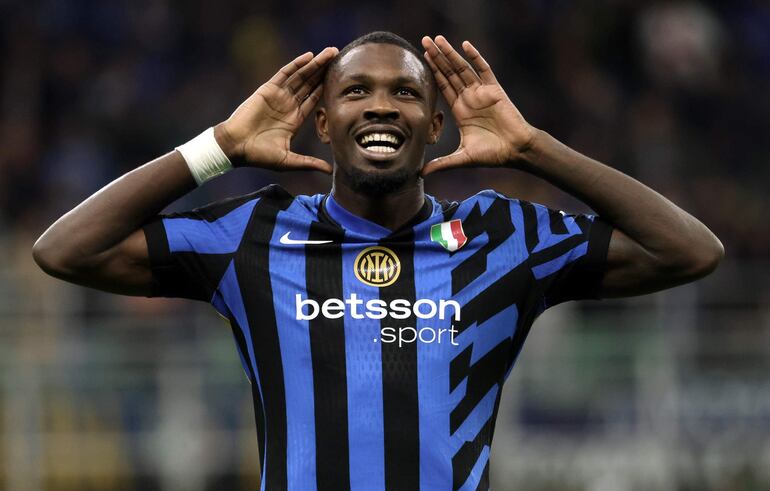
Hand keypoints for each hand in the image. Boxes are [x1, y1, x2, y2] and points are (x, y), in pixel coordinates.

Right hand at [215, 47, 337, 172]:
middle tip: (339, 57)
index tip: (341, 80)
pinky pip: (285, 73)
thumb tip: (330, 171)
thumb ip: (309, 163)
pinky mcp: (268, 89)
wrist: (236, 147)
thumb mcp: (289, 161)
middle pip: (310, 83)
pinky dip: (297, 64)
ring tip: (330, 52)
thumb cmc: (259, 156)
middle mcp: (288, 105)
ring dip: (315, 64)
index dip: (326, 89)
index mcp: (294, 119)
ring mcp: (278, 96)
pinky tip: (310, 56)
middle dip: (324, 71)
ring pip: (301, 76)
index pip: (314, 100)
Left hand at [420, 36, 535, 174]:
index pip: (443, 86)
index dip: (433, 73)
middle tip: (423, 41)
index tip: (421, 59)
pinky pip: (484, 69)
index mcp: (460, 110)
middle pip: (449, 73)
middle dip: (437, 57)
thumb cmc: (492, 154)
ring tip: (437, 39)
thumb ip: (442, 163)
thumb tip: (420, 174)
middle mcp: (469, 98)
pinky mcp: (495, 89)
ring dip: (450, 54)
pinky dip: (475, 57)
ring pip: (462, 68)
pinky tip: (465, 45)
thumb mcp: (462, 158)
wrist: (515, 151)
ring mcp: (481, 92)